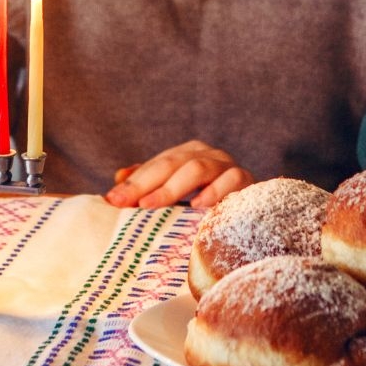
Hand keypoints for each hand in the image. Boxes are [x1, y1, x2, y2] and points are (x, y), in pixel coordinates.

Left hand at [104, 140, 253, 208]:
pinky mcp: (246, 180)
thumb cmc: (209, 203)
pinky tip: (199, 205)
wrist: (253, 212)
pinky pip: (231, 180)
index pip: (156, 165)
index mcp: (189, 153)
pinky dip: (214, 191)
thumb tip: (118, 178)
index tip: (112, 200)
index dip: (133, 182)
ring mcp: (227, 165)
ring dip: (172, 187)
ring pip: (197, 168)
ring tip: (151, 204)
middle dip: (145, 183)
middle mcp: (208, 154)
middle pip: (172, 164)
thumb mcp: (176, 193)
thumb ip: (149, 183)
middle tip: (125, 203)